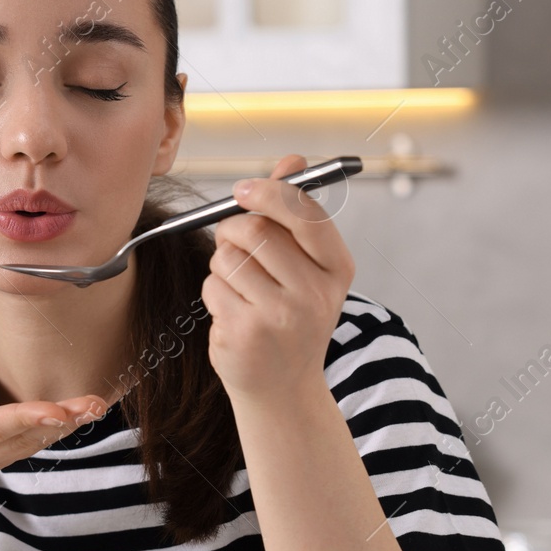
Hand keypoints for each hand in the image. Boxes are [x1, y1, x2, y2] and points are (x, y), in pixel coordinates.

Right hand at [0, 370, 108, 489]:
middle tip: (95, 403)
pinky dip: (54, 430)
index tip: (57, 408)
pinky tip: (79, 414)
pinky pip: (28, 446)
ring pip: (29, 445)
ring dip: (66, 426)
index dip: (24, 418)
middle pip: (19, 439)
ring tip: (96, 405)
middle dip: (59, 420)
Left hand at [201, 154, 356, 403]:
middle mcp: (314, 294)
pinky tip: (233, 312)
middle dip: (235, 228)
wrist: (284, 390)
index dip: (268, 193)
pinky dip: (214, 292)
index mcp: (338, 269)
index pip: (303, 213)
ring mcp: (279, 317)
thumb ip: (297, 214)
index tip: (243, 190)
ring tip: (241, 287)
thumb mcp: (308, 268)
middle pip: (257, 230)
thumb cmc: (293, 317)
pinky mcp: (244, 334)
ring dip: (223, 264)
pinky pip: (212, 286)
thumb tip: (293, 160)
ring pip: (227, 257)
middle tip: (234, 241)